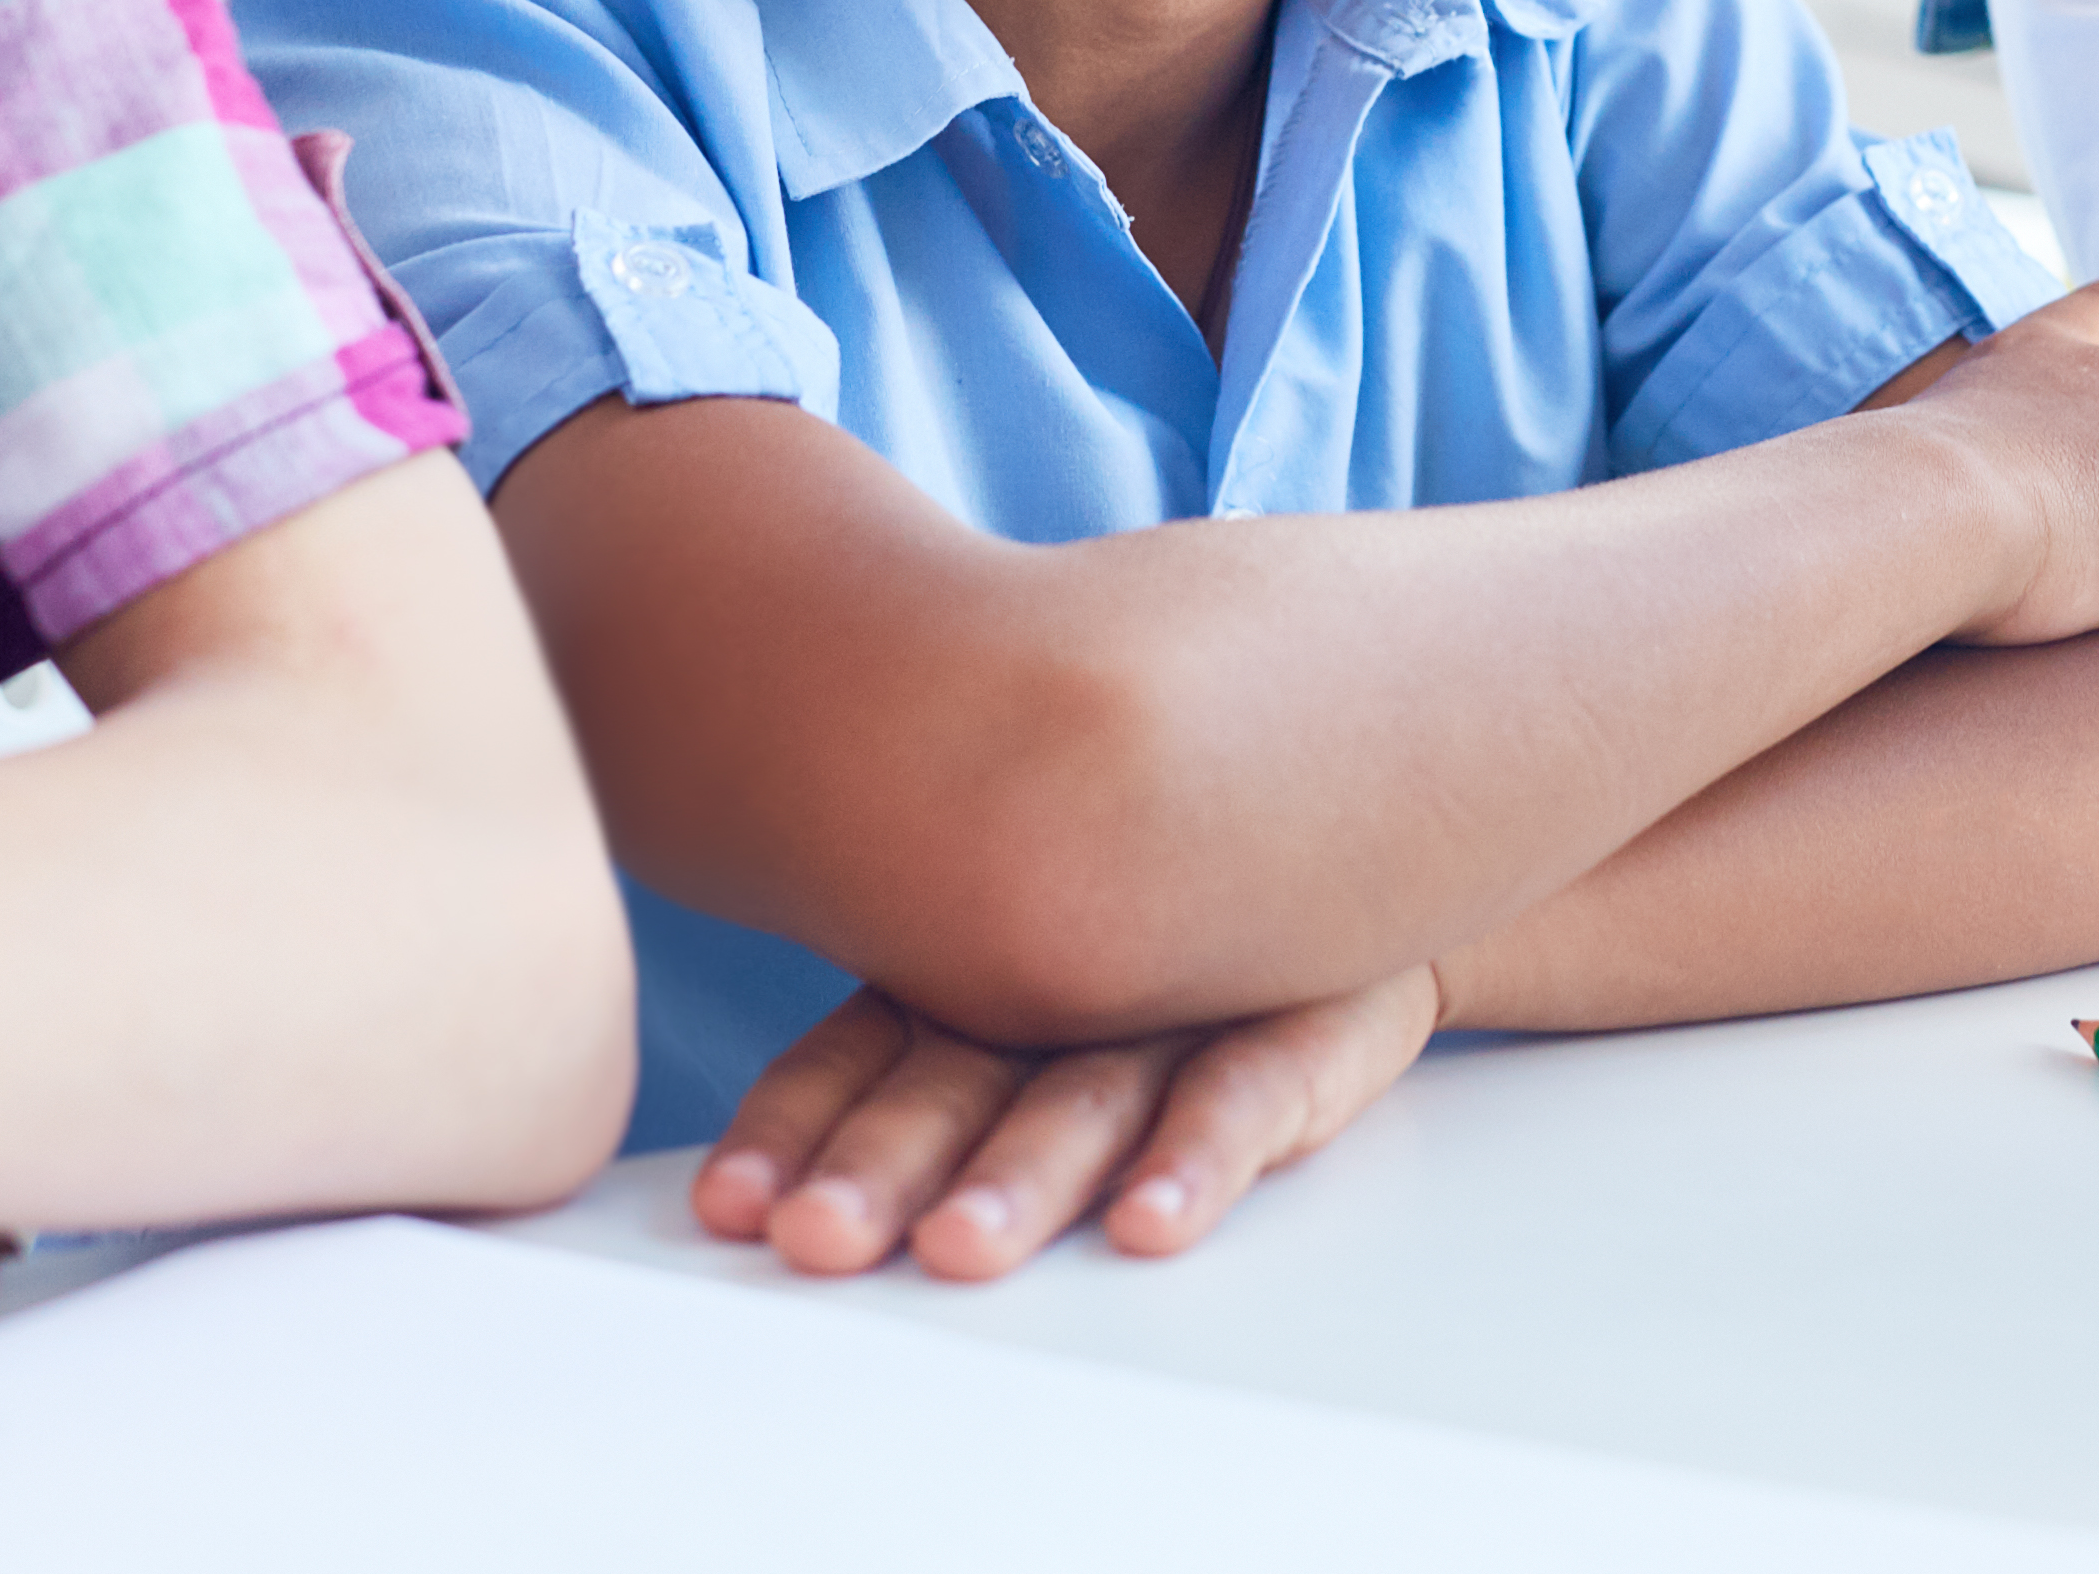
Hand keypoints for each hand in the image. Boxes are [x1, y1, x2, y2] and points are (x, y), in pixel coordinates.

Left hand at [690, 971, 1440, 1278]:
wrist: (1365, 848)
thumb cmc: (1165, 955)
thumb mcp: (1028, 987)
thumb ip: (904, 1069)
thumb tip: (742, 1199)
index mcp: (973, 974)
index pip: (859, 1053)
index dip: (794, 1126)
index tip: (733, 1207)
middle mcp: (1066, 984)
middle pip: (956, 1080)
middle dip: (882, 1163)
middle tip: (818, 1238)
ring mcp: (1186, 1000)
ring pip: (1086, 1093)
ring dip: (1021, 1175)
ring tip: (958, 1250)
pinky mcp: (1307, 1022)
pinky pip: (1247, 1091)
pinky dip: (1197, 1155)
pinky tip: (1148, 1222)